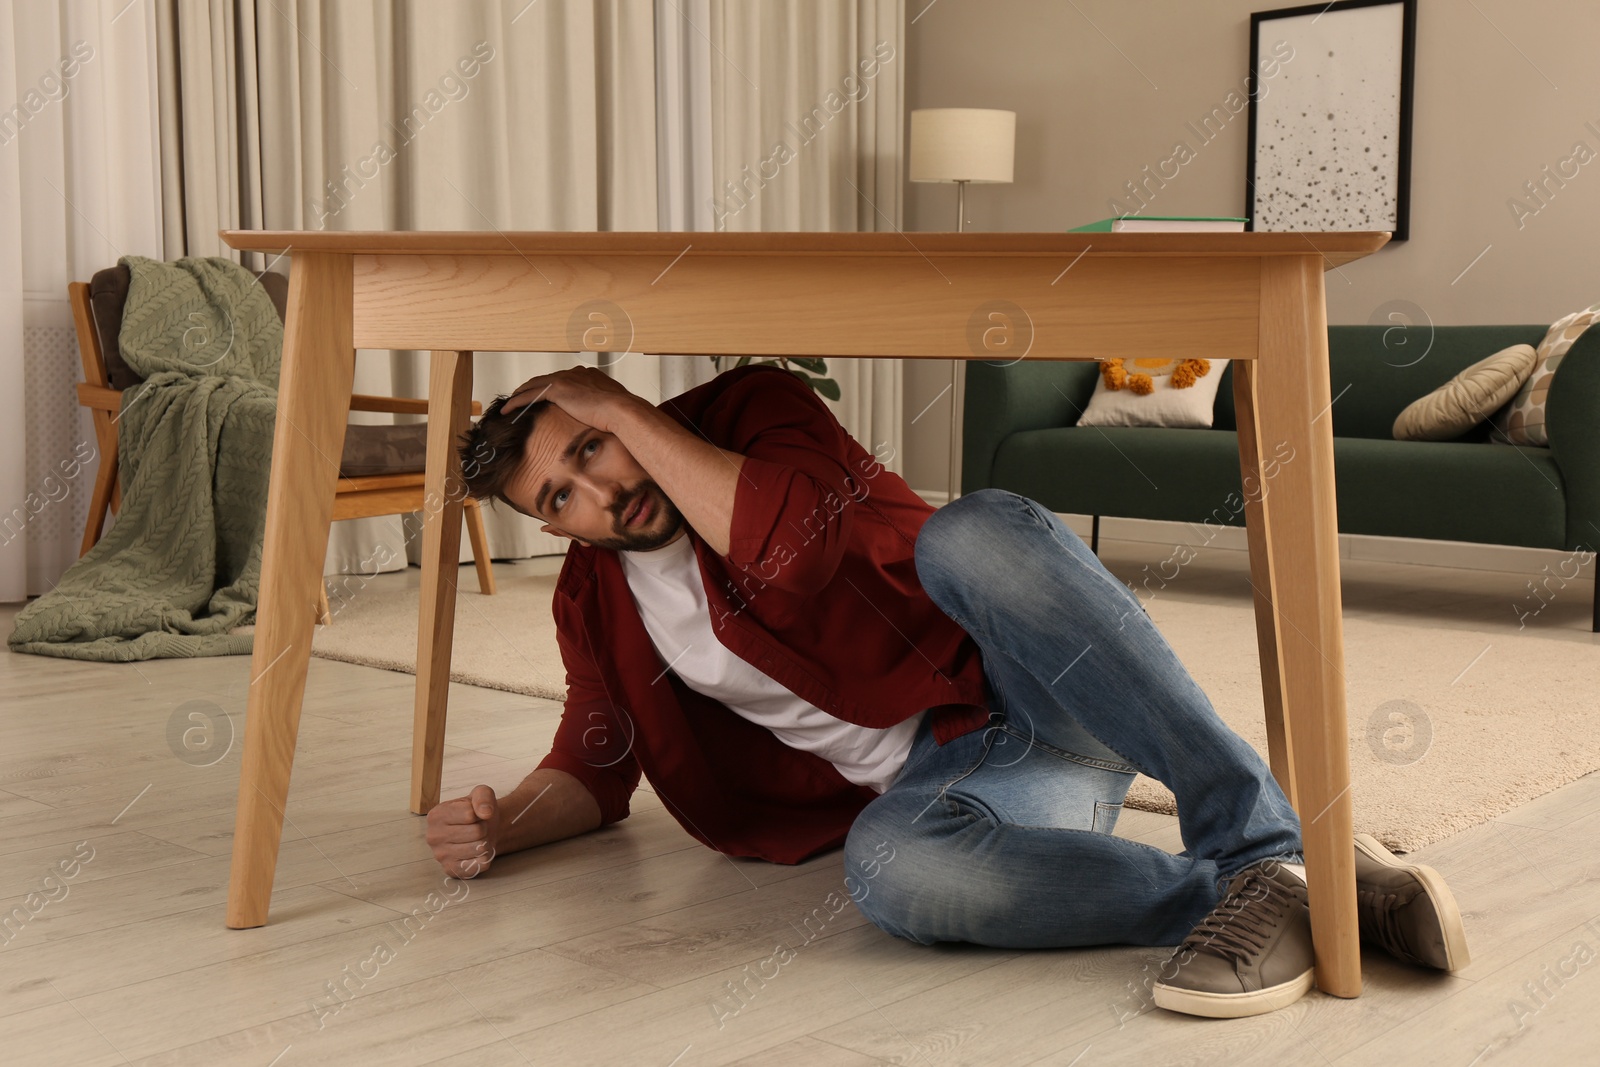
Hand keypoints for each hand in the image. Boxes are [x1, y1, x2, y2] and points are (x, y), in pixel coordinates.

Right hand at [425, 784, 500, 878]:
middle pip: (476, 832)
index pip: (470, 814)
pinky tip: (476, 852)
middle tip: (478, 828)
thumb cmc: (477, 812)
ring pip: (479, 848)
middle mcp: (433, 836)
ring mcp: (440, 855)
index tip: (474, 815)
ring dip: (485, 842)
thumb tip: (485, 812)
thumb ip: (483, 797)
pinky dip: (484, 857)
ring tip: (477, 839)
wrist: (481, 830)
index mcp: (436, 815)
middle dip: (483, 828)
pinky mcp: (451, 870)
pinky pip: (479, 865)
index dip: (480, 813)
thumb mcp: (481, 794)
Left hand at [503, 364, 640, 433]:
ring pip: (532, 386)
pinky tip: (507, 410)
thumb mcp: (612, 405)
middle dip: (530, 388)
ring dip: (519, 394)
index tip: (541, 395)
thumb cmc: (620, 412)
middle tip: (519, 398)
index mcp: (586, 374)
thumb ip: (604, 404)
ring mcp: (564, 380)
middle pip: (544, 380)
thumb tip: (606, 413)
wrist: (620, 409)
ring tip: (509, 404)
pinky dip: (516, 402)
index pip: (560, 379)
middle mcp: (573, 373)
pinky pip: (528, 396)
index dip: (548, 387)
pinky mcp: (556, 391)